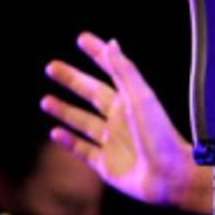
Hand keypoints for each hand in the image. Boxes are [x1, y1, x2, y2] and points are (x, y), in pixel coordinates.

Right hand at [41, 31, 198, 208]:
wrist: (170, 176)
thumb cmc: (159, 135)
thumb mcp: (140, 98)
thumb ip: (124, 72)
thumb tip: (111, 42)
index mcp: (131, 100)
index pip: (110, 71)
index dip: (97, 54)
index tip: (82, 38)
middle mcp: (120, 119)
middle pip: (91, 94)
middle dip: (72, 80)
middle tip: (50, 67)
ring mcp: (113, 142)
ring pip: (83, 122)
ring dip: (64, 111)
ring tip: (45, 100)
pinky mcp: (106, 165)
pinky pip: (83, 150)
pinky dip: (68, 141)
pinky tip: (55, 132)